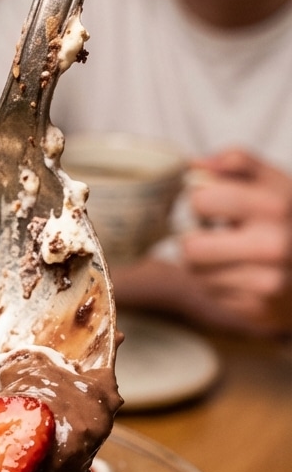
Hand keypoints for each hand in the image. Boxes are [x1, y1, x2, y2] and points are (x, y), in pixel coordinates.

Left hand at [179, 149, 291, 334]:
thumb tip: (195, 165)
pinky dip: (218, 284)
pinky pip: (212, 294)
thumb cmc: (287, 216)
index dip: (199, 199)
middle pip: (190, 248)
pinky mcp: (258, 309)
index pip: (202, 201)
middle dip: (194, 238)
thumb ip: (238, 162)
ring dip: (203, 262)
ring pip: (196, 273)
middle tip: (211, 233)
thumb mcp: (273, 181)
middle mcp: (274, 246)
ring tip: (227, 253)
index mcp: (276, 205)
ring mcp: (268, 282)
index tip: (211, 203)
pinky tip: (239, 274)